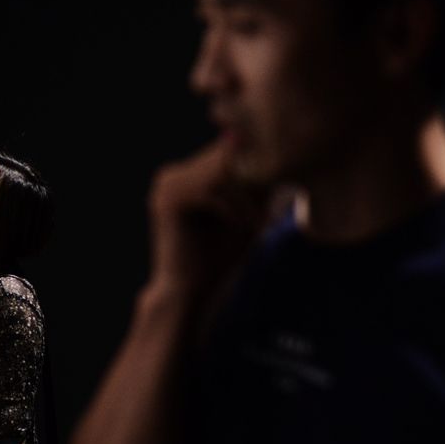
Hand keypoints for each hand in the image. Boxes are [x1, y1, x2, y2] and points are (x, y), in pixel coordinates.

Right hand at [147, 140, 272, 300]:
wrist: (190, 294)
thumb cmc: (219, 258)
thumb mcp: (245, 211)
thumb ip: (254, 181)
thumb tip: (278, 149)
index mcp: (185, 175)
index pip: (228, 152)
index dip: (257, 172)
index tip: (276, 201)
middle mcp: (171, 175)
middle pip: (225, 157)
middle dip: (254, 184)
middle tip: (266, 217)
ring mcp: (166, 185)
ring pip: (222, 172)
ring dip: (248, 198)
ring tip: (258, 225)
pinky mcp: (168, 200)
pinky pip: (213, 187)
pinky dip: (235, 207)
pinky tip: (244, 228)